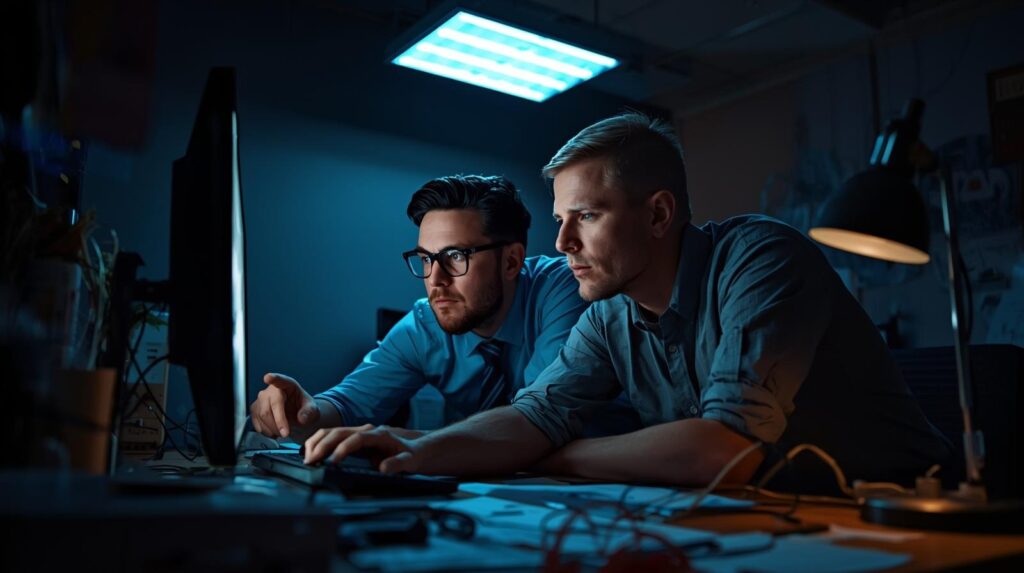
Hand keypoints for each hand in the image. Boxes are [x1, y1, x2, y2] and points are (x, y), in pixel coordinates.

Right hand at [249, 373, 320, 437]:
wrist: (297, 416)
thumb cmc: (304, 409)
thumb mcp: (313, 410)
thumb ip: (310, 412)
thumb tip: (302, 418)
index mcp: (288, 385)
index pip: (281, 380)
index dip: (274, 379)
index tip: (268, 377)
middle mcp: (272, 390)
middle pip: (269, 407)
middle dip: (277, 423)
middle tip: (286, 433)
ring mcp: (262, 399)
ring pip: (262, 415)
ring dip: (272, 429)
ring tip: (283, 432)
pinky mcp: (256, 409)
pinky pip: (256, 422)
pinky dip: (266, 431)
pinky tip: (275, 431)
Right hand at [303, 425, 421, 473]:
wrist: (416, 448)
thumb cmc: (413, 454)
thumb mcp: (410, 461)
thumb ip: (397, 464)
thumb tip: (383, 467)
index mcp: (378, 434)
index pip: (355, 438)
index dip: (341, 449)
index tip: (332, 462)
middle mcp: (366, 430)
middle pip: (338, 432)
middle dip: (322, 445)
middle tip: (310, 461)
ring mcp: (358, 432)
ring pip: (331, 432)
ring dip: (317, 443)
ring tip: (307, 458)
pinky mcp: (352, 438)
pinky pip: (331, 437)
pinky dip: (319, 443)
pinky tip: (311, 453)